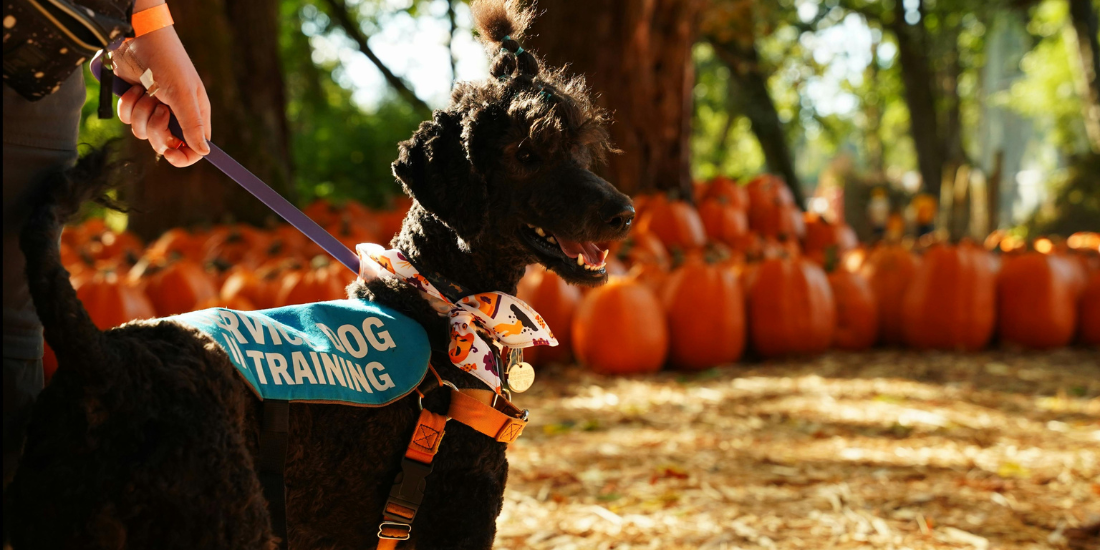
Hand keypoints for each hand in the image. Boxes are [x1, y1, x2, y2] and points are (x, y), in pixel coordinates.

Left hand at [113, 10, 210, 166]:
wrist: (138, 40)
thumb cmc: (167, 63)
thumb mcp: (183, 95)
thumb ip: (192, 126)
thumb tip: (205, 152)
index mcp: (194, 115)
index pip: (194, 149)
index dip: (183, 156)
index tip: (170, 153)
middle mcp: (176, 116)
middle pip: (165, 143)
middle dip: (157, 128)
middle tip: (158, 108)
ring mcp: (154, 110)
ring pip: (143, 132)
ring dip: (140, 113)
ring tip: (146, 92)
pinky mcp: (135, 103)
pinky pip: (127, 119)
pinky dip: (128, 105)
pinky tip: (134, 89)